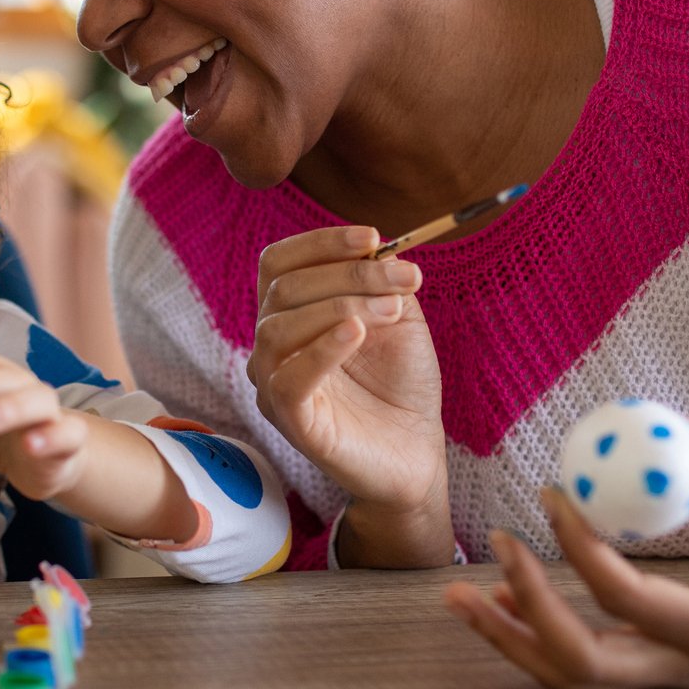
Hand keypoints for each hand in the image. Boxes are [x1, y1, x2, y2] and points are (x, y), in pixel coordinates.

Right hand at [246, 226, 445, 513]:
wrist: (417, 451)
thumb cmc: (400, 385)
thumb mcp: (397, 318)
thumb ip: (381, 281)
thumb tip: (374, 246)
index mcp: (290, 315)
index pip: (278, 263)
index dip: (319, 243)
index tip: (372, 237)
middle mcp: (272, 347)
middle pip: (284, 289)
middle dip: (348, 274)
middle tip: (406, 278)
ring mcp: (274, 385)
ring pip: (279, 328)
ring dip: (342, 305)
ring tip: (393, 309)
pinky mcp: (290, 421)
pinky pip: (286, 380)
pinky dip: (321, 349)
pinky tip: (357, 334)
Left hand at [442, 421, 688, 688]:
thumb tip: (659, 420)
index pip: (629, 599)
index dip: (578, 548)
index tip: (551, 495)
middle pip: (584, 662)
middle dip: (529, 605)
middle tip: (497, 543)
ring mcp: (669, 683)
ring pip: (571, 679)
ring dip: (509, 637)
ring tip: (459, 591)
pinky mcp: (653, 677)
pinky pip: (579, 668)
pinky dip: (531, 638)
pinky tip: (497, 600)